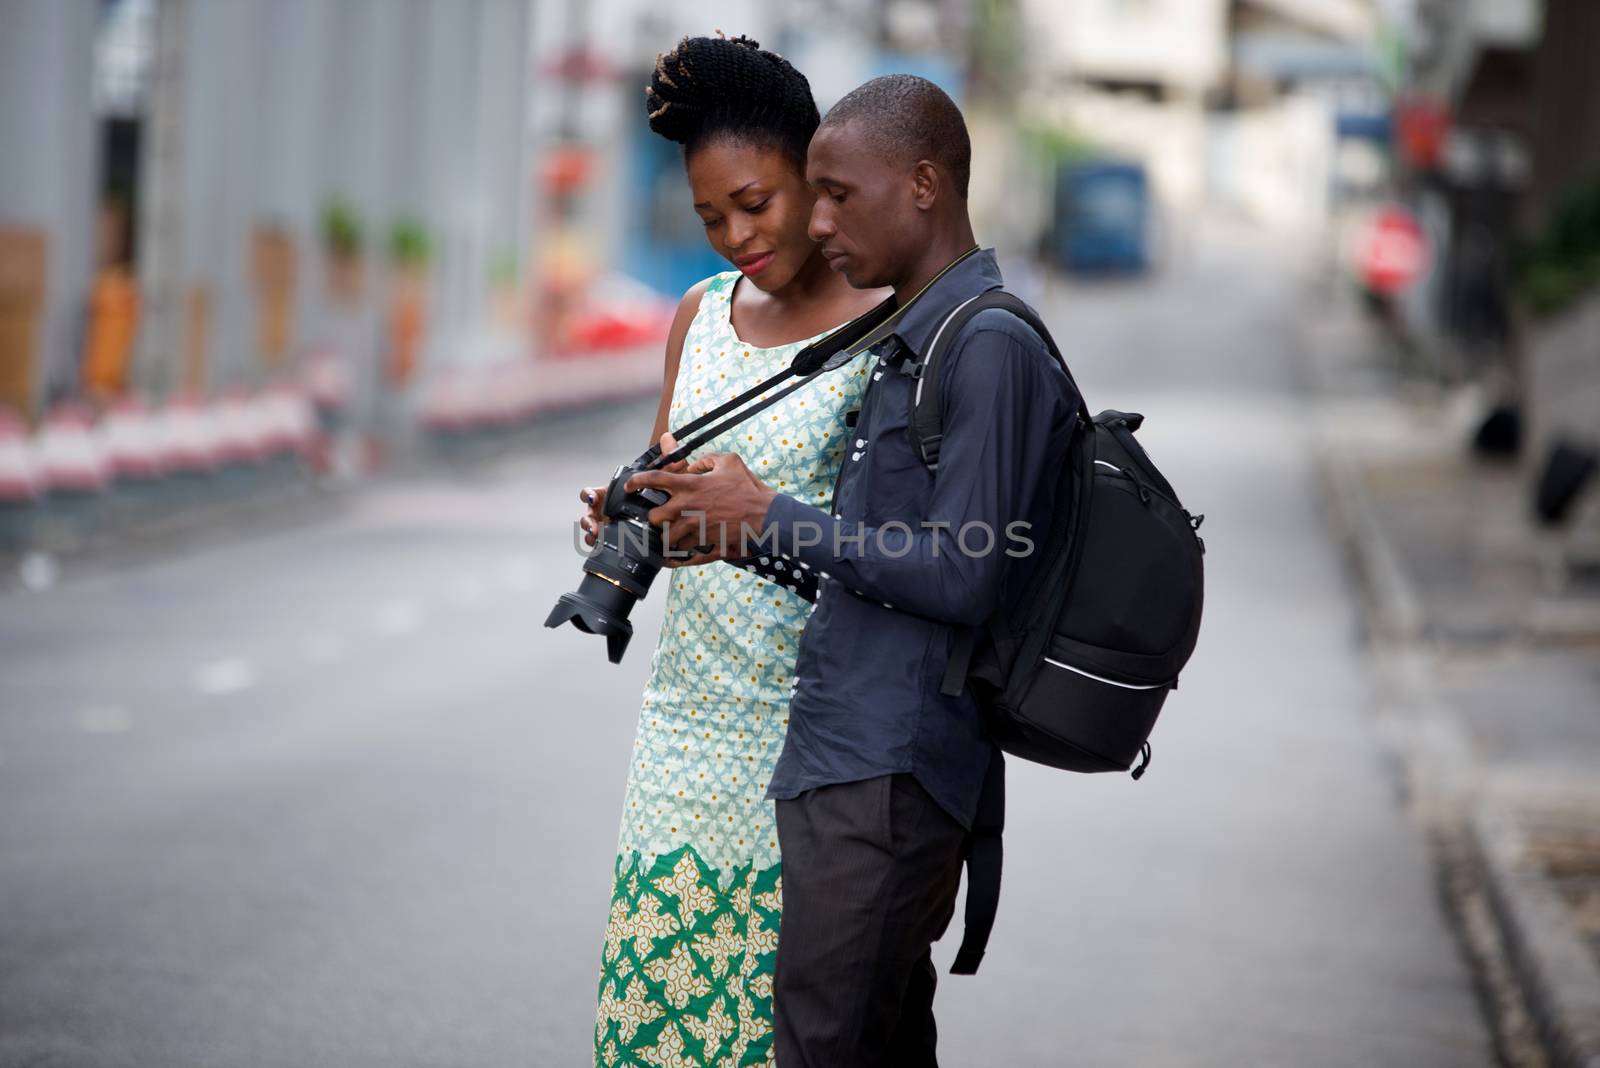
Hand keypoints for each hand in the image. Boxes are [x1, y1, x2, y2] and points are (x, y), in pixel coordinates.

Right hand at [577, 432, 688, 546]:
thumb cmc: (657, 495)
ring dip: (591, 532)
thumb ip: (666, 460)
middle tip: (594, 523)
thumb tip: (668, 438)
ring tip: (596, 535)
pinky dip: (597, 544)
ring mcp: (606, 525)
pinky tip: (599, 545)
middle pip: (588, 513)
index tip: (594, 497)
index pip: (590, 493)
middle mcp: (604, 510)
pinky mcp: (611, 538)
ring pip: (591, 529)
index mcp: (609, 495)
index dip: (588, 494)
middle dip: (588, 518)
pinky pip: (600, 542)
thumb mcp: (663, 479)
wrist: (664, 518)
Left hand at [624, 451, 776, 559]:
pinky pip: (682, 554)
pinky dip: (676, 556)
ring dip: (666, 536)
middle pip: (654, 517)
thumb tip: (693, 463)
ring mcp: (694, 529)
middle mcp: (688, 508)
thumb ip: (705, 459)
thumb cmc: (747, 488)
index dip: (636, 481)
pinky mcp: (704, 544)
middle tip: (660, 515)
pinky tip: (670, 558)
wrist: (764, 516)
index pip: (654, 480)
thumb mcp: (729, 462)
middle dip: (653, 517)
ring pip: (666, 538)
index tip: (629, 485)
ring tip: (670, 534)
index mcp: (690, 486)